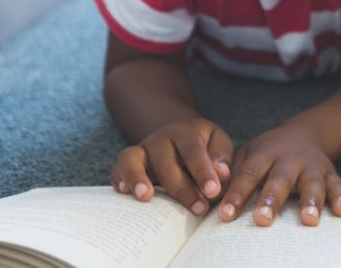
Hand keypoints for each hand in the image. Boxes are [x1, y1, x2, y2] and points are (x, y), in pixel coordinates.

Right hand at [109, 117, 232, 215]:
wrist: (179, 135)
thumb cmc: (204, 145)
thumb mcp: (218, 142)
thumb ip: (222, 156)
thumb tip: (222, 174)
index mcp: (186, 131)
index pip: (194, 150)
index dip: (204, 171)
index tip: (214, 191)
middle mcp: (161, 138)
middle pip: (165, 161)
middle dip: (182, 188)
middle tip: (198, 208)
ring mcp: (141, 149)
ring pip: (132, 158)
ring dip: (137, 177)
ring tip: (145, 197)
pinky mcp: (128, 163)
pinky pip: (117, 169)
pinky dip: (119, 180)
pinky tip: (124, 194)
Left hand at [218, 126, 340, 226]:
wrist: (306, 133)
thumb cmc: (270, 152)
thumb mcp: (248, 153)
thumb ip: (233, 173)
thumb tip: (211, 198)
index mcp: (265, 153)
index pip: (248, 174)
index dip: (236, 194)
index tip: (225, 215)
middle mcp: (289, 159)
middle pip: (280, 179)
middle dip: (271, 199)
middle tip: (262, 219)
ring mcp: (312, 166)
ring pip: (312, 183)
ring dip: (311, 201)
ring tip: (308, 219)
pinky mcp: (331, 173)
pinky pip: (338, 185)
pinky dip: (340, 198)